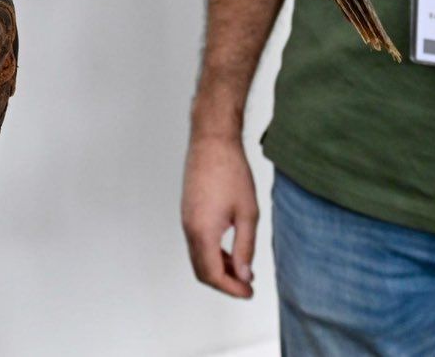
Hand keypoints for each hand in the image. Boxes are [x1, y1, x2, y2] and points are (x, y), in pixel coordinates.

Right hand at [182, 133, 258, 297]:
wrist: (212, 141)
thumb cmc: (231, 171)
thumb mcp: (247, 213)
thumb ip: (245, 248)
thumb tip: (243, 275)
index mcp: (203, 231)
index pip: (213, 274)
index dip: (231, 288)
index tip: (248, 292)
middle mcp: (189, 228)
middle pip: (202, 270)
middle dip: (224, 283)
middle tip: (246, 286)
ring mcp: (186, 219)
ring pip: (198, 257)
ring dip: (218, 268)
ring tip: (243, 271)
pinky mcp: (188, 212)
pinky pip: (197, 242)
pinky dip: (212, 253)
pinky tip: (231, 251)